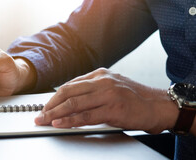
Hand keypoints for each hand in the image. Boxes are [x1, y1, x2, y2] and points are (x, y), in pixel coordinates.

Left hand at [34, 68, 177, 133]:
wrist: (158, 105)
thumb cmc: (134, 97)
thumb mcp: (111, 85)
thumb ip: (92, 89)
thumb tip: (70, 99)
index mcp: (99, 74)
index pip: (70, 85)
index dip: (54, 96)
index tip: (45, 105)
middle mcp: (102, 81)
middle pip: (67, 92)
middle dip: (50, 104)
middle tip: (39, 114)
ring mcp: (107, 94)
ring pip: (74, 103)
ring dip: (55, 113)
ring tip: (44, 120)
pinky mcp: (113, 109)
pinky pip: (86, 116)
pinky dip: (69, 120)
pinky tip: (60, 123)